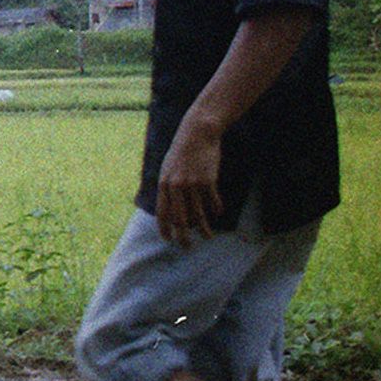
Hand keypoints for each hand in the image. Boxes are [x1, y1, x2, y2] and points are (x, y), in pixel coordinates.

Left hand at [156, 114, 223, 246]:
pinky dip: (216, 210)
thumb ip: (168, 188)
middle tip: (187, 247)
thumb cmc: (181, 152)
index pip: (162, 213)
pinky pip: (212, 202)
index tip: (169, 240)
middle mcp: (176, 187)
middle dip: (183, 236)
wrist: (197, 134)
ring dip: (204, 228)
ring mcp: (193, 184)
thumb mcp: (168, 169)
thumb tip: (171, 210)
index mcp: (164, 184)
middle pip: (180, 219)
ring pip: (198, 214)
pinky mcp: (208, 181)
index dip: (165, 228)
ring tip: (208, 236)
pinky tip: (217, 214)